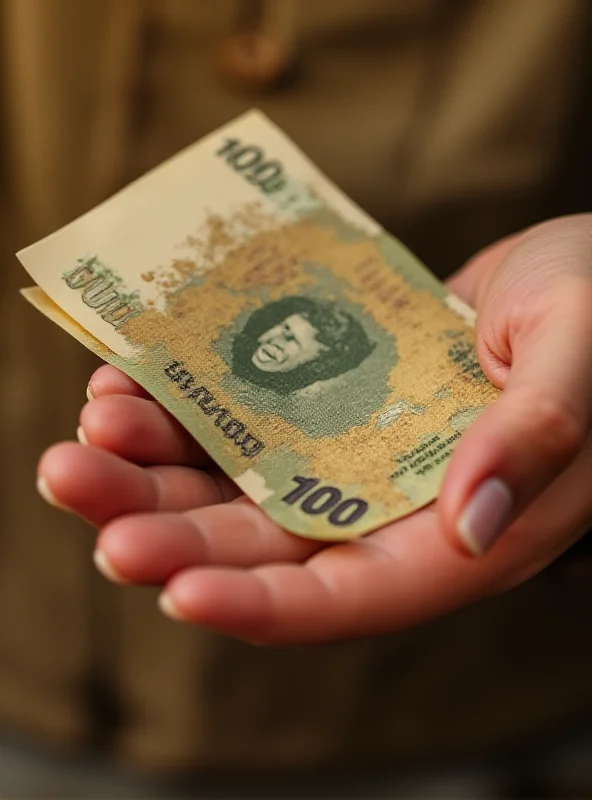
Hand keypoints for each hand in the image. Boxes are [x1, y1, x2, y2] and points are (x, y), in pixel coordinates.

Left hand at [37, 215, 591, 643]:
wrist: (583, 266)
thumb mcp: (582, 359)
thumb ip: (536, 438)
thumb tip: (471, 526)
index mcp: (461, 531)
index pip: (353, 596)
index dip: (266, 606)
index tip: (178, 591)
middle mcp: (392, 508)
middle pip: (265, 545)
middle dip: (166, 527)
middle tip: (75, 482)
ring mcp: (355, 456)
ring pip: (238, 485)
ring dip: (155, 465)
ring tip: (87, 427)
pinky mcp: (331, 404)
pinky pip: (248, 419)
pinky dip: (187, 407)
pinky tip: (133, 382)